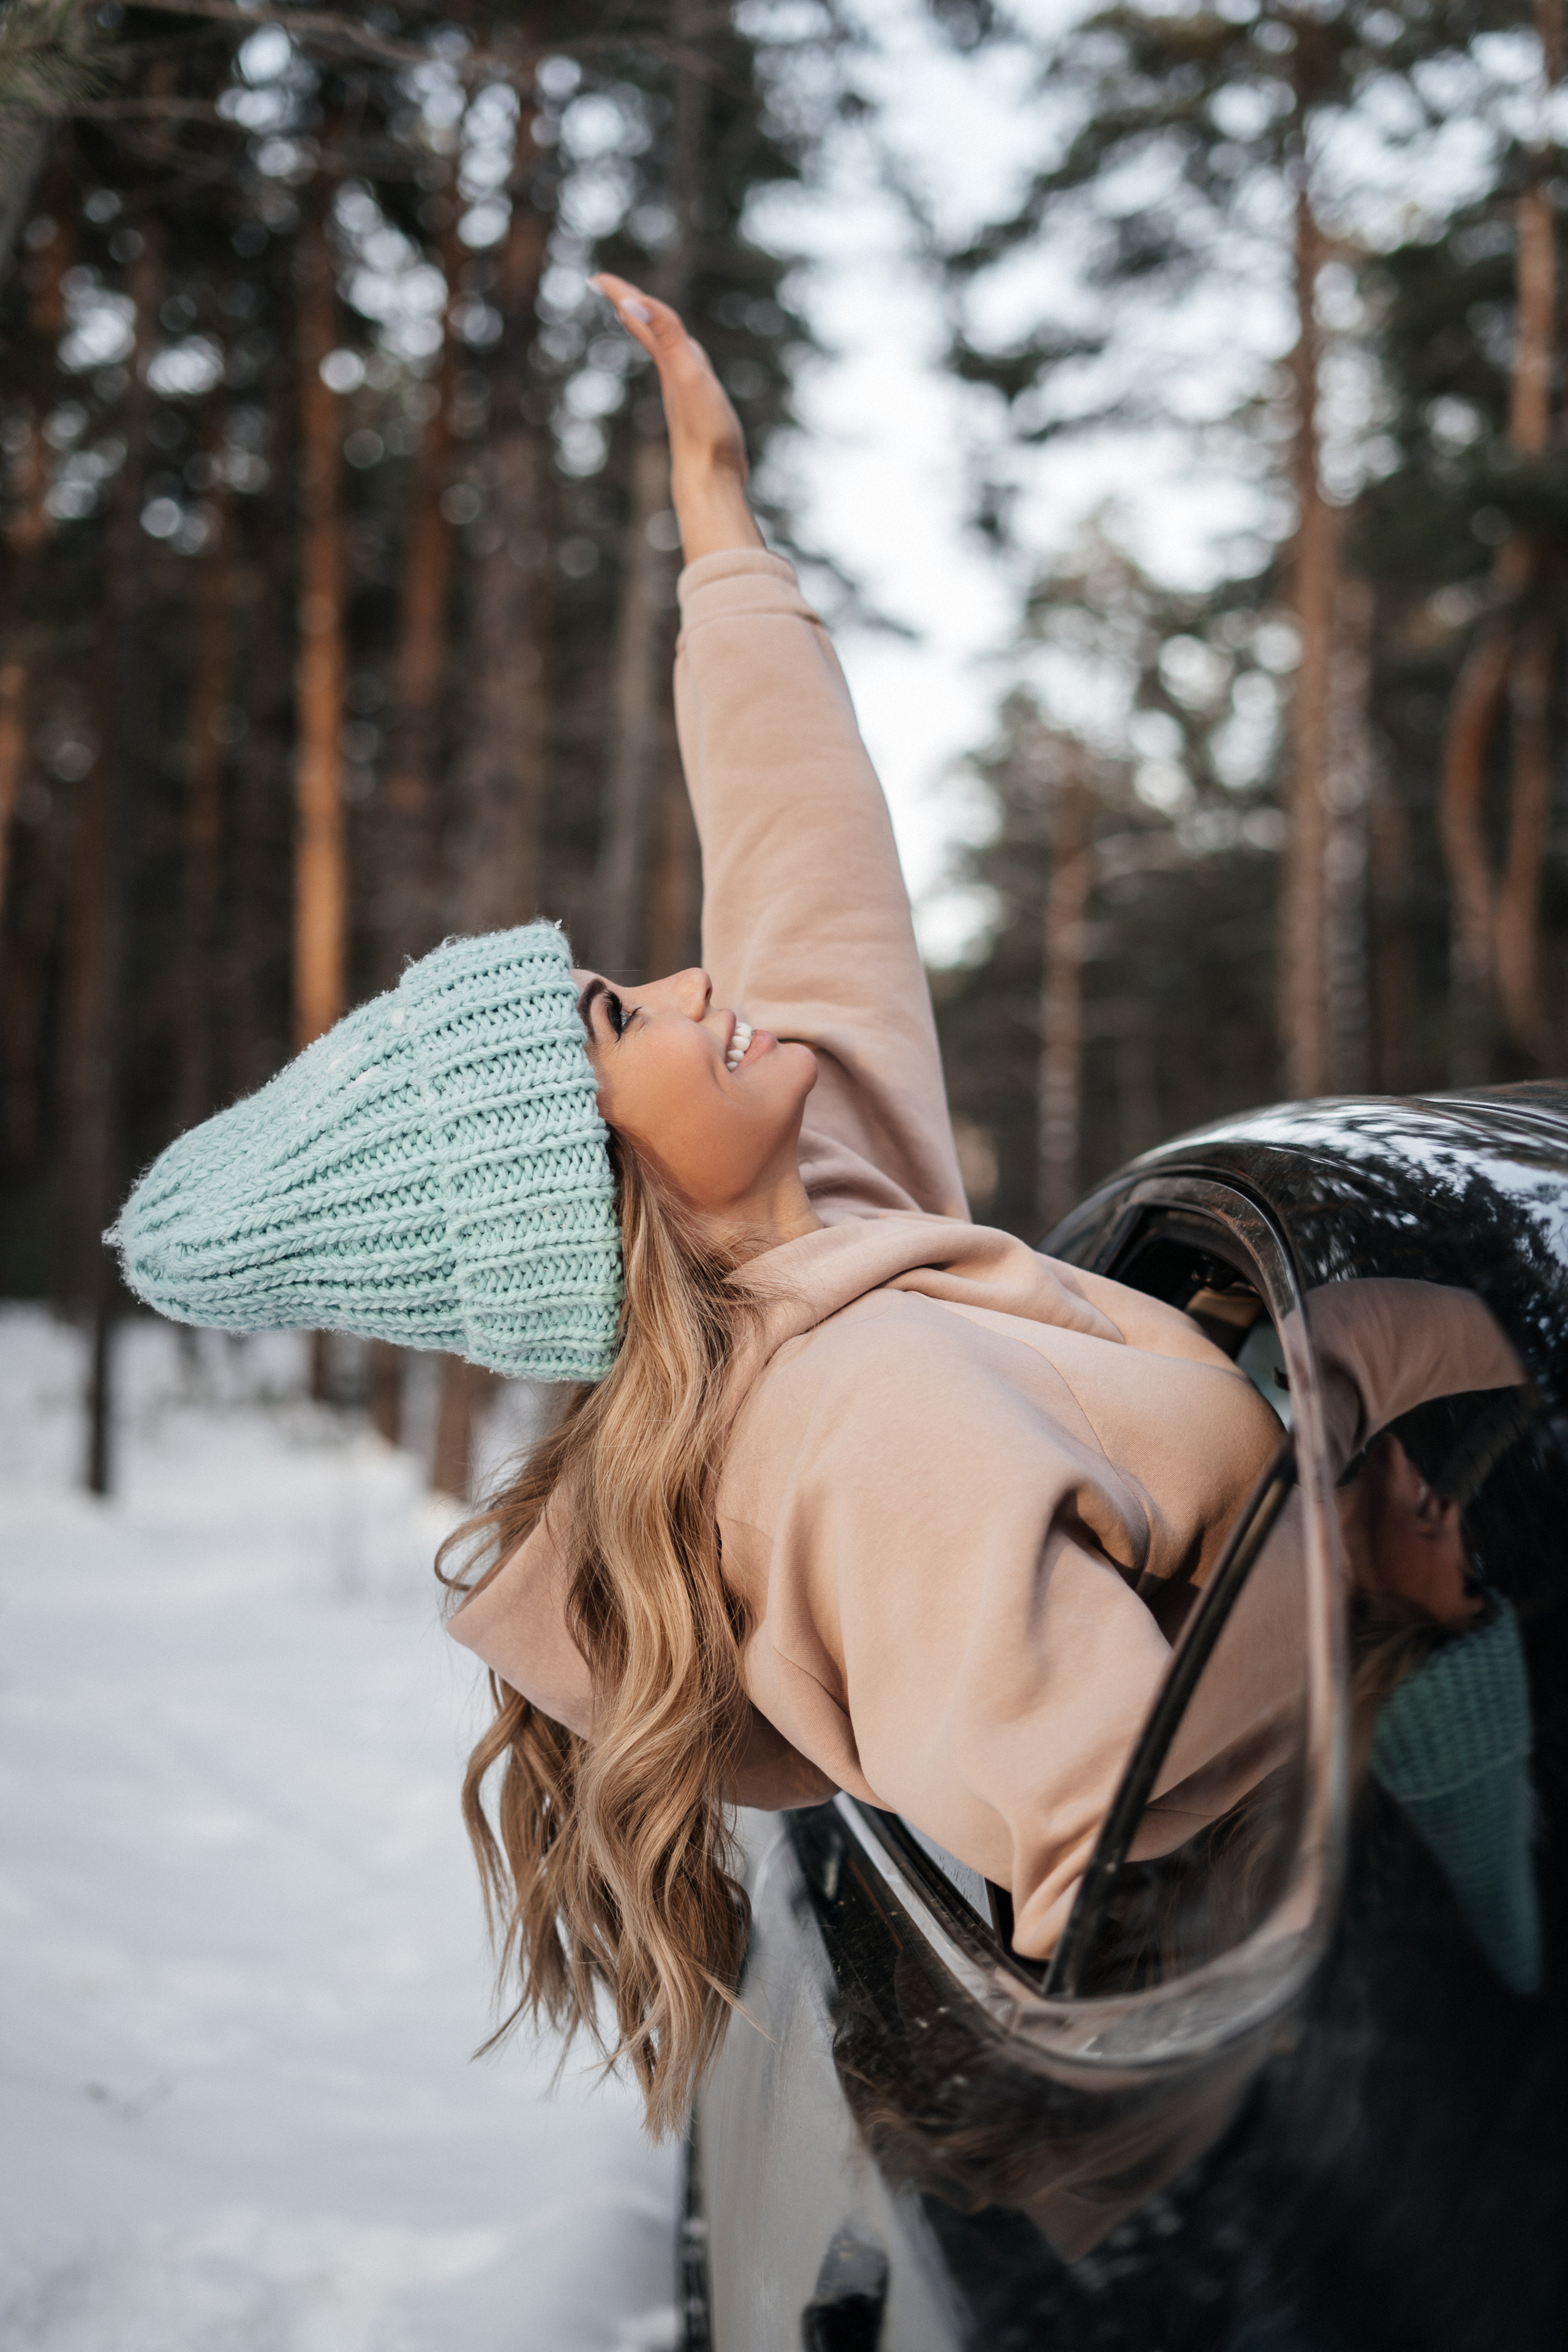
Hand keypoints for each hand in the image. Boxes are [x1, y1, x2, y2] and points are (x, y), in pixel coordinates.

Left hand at [592, 271, 763, 561]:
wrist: (711, 484)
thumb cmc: (705, 432)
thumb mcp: (689, 374)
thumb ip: (667, 337)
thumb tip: (632, 303)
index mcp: (669, 362)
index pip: (640, 318)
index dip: (621, 294)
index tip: (596, 277)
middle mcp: (672, 375)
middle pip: (646, 331)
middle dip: (631, 306)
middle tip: (612, 289)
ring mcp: (683, 395)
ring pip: (662, 352)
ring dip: (649, 332)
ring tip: (639, 317)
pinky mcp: (697, 413)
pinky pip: (681, 374)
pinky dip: (675, 359)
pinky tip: (681, 368)